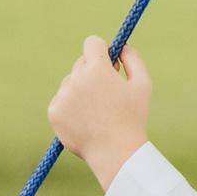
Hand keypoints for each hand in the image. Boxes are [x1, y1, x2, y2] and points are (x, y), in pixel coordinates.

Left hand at [48, 33, 152, 187]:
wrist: (116, 153)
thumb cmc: (132, 118)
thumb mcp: (142, 84)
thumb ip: (133, 59)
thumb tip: (121, 47)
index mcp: (97, 68)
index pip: (92, 42)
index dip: (101, 50)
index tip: (106, 61)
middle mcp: (76, 78)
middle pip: (80, 63)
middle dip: (92, 72)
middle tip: (106, 92)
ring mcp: (63, 95)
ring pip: (70, 82)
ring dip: (80, 90)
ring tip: (97, 111)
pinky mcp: (54, 111)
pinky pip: (61, 100)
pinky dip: (70, 107)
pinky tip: (85, 120)